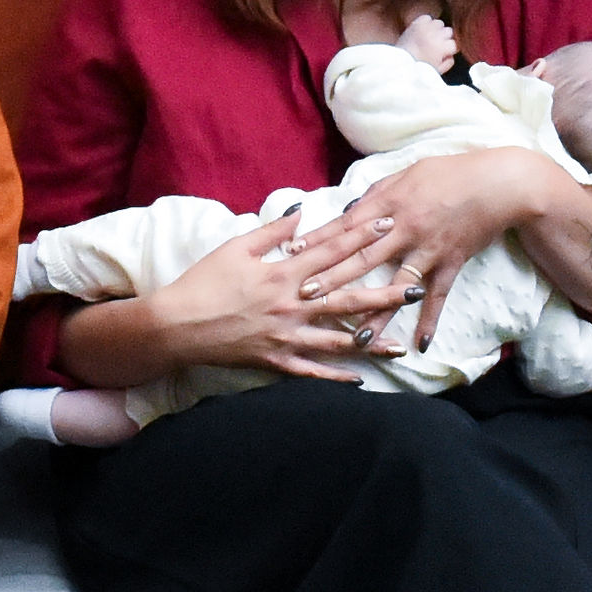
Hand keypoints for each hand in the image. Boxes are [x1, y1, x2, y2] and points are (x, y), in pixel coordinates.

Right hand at [126, 217, 412, 381]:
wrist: (175, 325)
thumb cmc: (202, 282)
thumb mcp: (234, 247)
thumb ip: (271, 230)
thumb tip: (300, 210)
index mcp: (282, 273)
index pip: (331, 251)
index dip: (361, 237)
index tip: (388, 224)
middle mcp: (291, 305)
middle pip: (345, 297)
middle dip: (383, 292)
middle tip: (415, 286)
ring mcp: (285, 336)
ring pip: (336, 340)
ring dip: (370, 341)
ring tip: (399, 343)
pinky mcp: (274, 360)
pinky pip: (310, 371)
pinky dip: (334, 377)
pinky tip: (359, 380)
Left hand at [286, 148, 549, 351]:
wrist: (498, 182)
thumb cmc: (449, 172)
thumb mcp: (405, 173)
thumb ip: (375, 194)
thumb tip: (347, 211)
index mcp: (389, 203)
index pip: (346, 226)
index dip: (318, 241)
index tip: (291, 255)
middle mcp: (405, 228)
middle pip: (361, 257)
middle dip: (331, 278)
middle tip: (303, 296)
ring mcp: (428, 248)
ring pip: (395, 284)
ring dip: (374, 310)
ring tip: (354, 335)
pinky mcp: (451, 262)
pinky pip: (438, 295)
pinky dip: (429, 320)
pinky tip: (420, 343)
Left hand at [398, 14, 457, 71]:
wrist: (398, 62)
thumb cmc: (418, 68)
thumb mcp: (438, 70)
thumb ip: (449, 62)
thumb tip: (451, 54)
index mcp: (442, 48)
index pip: (455, 43)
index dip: (450, 48)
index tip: (445, 51)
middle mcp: (436, 35)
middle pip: (449, 32)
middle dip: (444, 38)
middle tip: (436, 45)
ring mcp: (426, 28)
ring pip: (439, 23)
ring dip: (436, 29)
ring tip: (429, 37)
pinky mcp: (417, 23)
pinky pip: (427, 18)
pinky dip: (426, 23)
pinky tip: (422, 30)